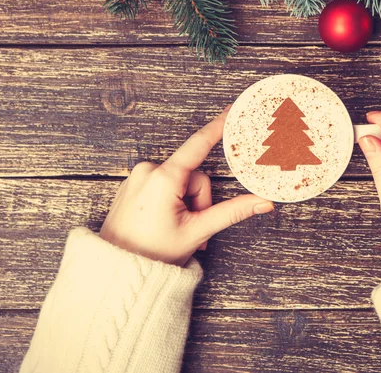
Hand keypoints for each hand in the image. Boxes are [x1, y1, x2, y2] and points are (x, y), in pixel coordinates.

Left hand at [100, 105, 273, 265]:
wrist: (117, 271)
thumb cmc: (153, 253)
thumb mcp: (197, 231)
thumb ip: (232, 212)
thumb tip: (263, 202)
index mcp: (164, 178)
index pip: (198, 145)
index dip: (218, 127)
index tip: (231, 110)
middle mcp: (148, 170)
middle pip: (193, 177)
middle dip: (198, 201)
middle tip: (191, 228)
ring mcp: (138, 176)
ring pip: (178, 182)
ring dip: (184, 204)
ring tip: (175, 229)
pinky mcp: (133, 184)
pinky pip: (162, 185)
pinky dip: (170, 201)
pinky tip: (162, 222)